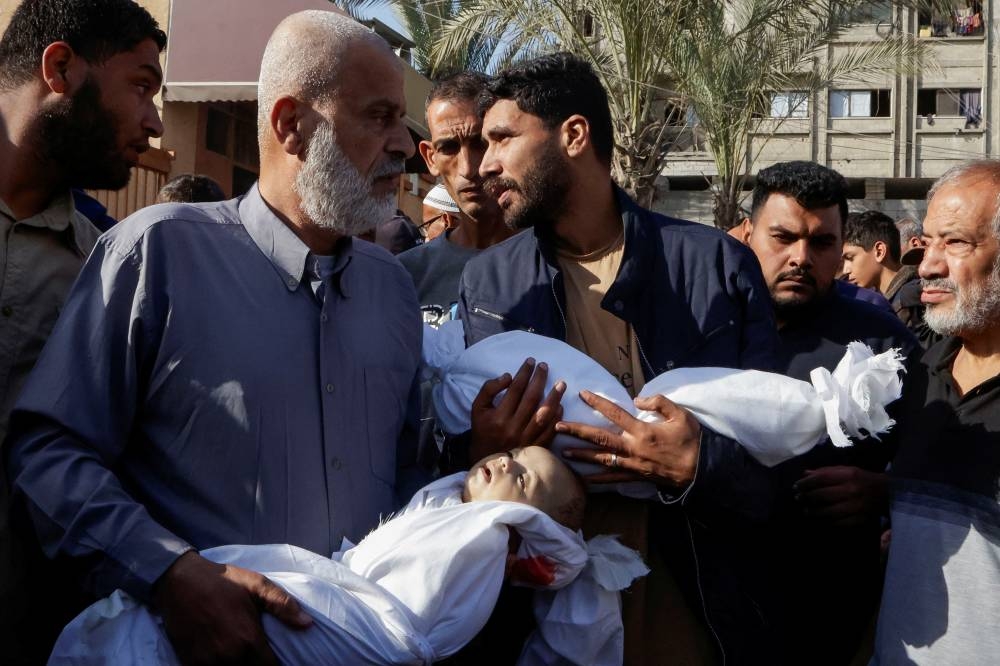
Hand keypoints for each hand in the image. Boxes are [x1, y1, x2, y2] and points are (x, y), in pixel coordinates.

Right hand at [153, 551, 311, 664]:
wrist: (178, 581)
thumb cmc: (222, 581)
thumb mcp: (256, 585)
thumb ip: (283, 606)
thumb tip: (307, 624)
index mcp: (248, 640)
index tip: (277, 659)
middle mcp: (228, 657)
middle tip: (261, 657)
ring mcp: (207, 663)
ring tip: (246, 658)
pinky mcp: (190, 664)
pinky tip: (227, 660)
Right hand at [469, 357, 564, 461]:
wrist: (486, 460)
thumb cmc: (483, 431)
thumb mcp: (477, 408)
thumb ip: (489, 389)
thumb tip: (509, 377)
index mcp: (498, 417)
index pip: (515, 389)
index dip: (524, 373)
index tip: (530, 361)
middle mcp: (513, 427)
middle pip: (531, 398)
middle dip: (539, 379)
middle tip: (545, 366)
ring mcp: (526, 439)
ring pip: (544, 415)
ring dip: (554, 398)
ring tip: (561, 384)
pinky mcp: (535, 448)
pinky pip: (549, 432)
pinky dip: (556, 418)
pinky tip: (560, 406)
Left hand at [558, 391, 700, 488]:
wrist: (701, 469)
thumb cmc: (692, 439)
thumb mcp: (680, 414)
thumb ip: (659, 402)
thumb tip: (637, 398)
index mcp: (643, 430)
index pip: (615, 413)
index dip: (598, 403)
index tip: (582, 394)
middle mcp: (633, 448)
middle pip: (599, 438)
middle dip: (577, 431)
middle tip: (557, 426)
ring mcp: (633, 464)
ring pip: (601, 459)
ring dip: (581, 456)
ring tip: (562, 452)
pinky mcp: (636, 476)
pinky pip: (613, 478)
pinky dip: (597, 479)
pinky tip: (584, 479)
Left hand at [793, 466, 887, 526]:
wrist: (888, 493)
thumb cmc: (862, 479)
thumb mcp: (846, 470)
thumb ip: (825, 472)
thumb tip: (805, 474)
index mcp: (849, 475)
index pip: (821, 479)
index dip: (806, 483)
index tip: (796, 486)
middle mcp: (852, 491)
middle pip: (823, 495)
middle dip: (807, 497)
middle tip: (798, 498)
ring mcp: (856, 507)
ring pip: (829, 512)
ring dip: (814, 512)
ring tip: (806, 510)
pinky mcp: (859, 519)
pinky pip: (839, 522)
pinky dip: (827, 521)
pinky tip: (820, 519)